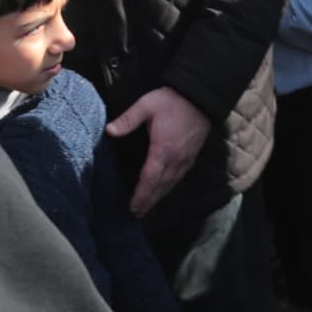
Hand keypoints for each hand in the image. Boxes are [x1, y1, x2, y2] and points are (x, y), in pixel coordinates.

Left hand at [108, 88, 212, 216]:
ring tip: (147, 208)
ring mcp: (185, 159)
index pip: (149, 178)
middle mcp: (175, 159)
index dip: (141, 195)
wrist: (202, 97)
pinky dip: (169, 188)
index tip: (133, 208)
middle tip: (137, 214)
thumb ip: (128, 119)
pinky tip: (163, 190)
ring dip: (158, 197)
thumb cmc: (172, 101)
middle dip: (148, 201)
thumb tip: (109, 131)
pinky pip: (178, 177)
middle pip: (160, 187)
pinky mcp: (191, 157)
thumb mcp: (147, 105)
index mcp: (162, 149)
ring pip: (171, 184)